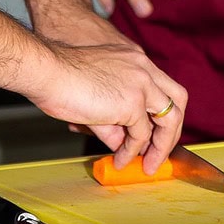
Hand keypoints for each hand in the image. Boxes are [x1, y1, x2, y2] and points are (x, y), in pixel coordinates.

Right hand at [0, 0, 186, 171]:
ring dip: (161, 146)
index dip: (163, 111)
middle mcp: (143, 67)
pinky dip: (133, 151)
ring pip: (169, 118)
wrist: (45, 68)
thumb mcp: (94, 94)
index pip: (162, 85)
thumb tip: (120, 144)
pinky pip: (140, 134)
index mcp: (134, 59)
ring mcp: (141, 83)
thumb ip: (112, 118)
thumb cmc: (58, 75)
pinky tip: (121, 160)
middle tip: (162, 150)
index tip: (155, 131)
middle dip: (173, 129)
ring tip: (150, 164)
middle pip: (178, 99)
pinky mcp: (132, 102)